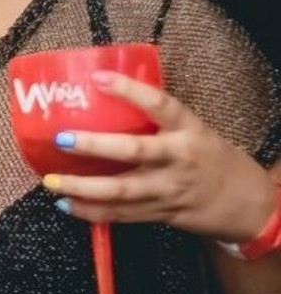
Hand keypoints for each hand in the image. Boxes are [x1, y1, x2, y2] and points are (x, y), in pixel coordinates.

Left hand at [42, 71, 277, 241]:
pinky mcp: (159, 213)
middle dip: (94, 146)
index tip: (98, 78)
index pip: (160, 104)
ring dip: (83, 188)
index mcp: (187, 129)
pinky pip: (120, 215)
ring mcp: (167, 189)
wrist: (241, 201)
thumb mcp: (192, 129)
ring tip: (52, 182)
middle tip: (61, 138)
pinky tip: (66, 204)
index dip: (129, 90)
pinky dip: (91, 212)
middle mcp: (178, 158)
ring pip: (121, 191)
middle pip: (133, 151)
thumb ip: (156, 119)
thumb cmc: (207, 156)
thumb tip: (103, 93)